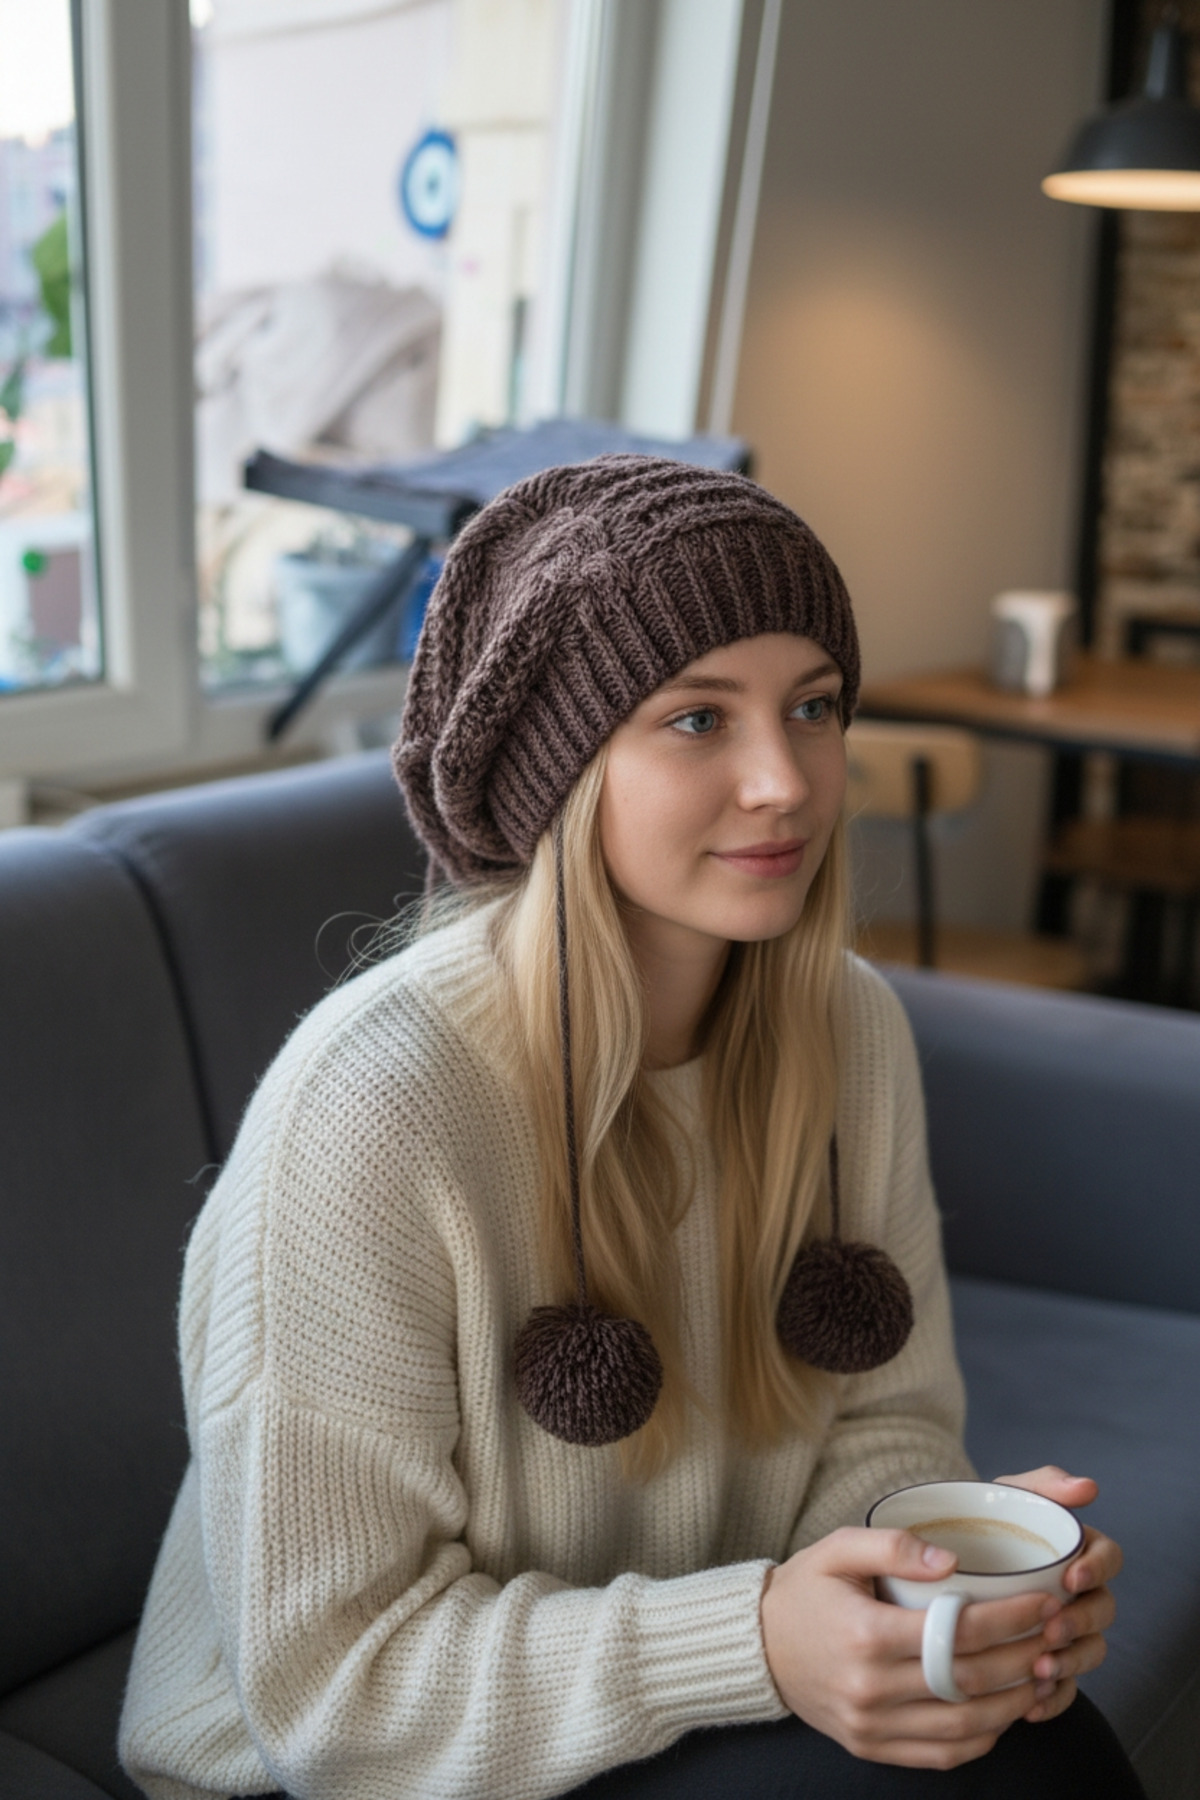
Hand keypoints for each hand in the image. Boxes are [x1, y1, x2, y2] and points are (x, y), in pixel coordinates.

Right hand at [760, 1526, 1068, 1768]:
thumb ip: (894, 1543)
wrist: (759, 1646)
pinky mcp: (873, 1748)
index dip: (1012, 1619)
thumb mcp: (839, 1548)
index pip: (959, 1632)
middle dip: (1024, 1656)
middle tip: (1055, 1633)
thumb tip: (952, 1560)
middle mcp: (870, 1688)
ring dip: (1013, 1703)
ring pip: (965, 1726)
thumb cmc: (806, 1590)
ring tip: (1040, 1671)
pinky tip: (1003, 1709)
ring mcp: (872, 1726)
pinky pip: (943, 1754)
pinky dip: (983, 1736)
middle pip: (970, 1681)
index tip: (1045, 1601)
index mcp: (865, 1634)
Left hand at [994, 1466, 1120, 1725]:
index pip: (1108, 1557)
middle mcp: (1076, 1593)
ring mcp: (1063, 1630)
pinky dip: (1052, 1699)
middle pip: (1103, 1611)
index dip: (1097, 1569)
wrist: (932, 1561)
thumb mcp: (1004, 1496)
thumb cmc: (976, 1521)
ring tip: (1039, 1670)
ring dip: (1070, 1663)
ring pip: (1088, 1652)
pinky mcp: (1044, 1663)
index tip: (1070, 1578)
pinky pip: (1063, 1690)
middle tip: (1051, 1630)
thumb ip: (1042, 1484)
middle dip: (1083, 1623)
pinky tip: (1030, 1706)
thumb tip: (1088, 1488)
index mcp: (1074, 1550)